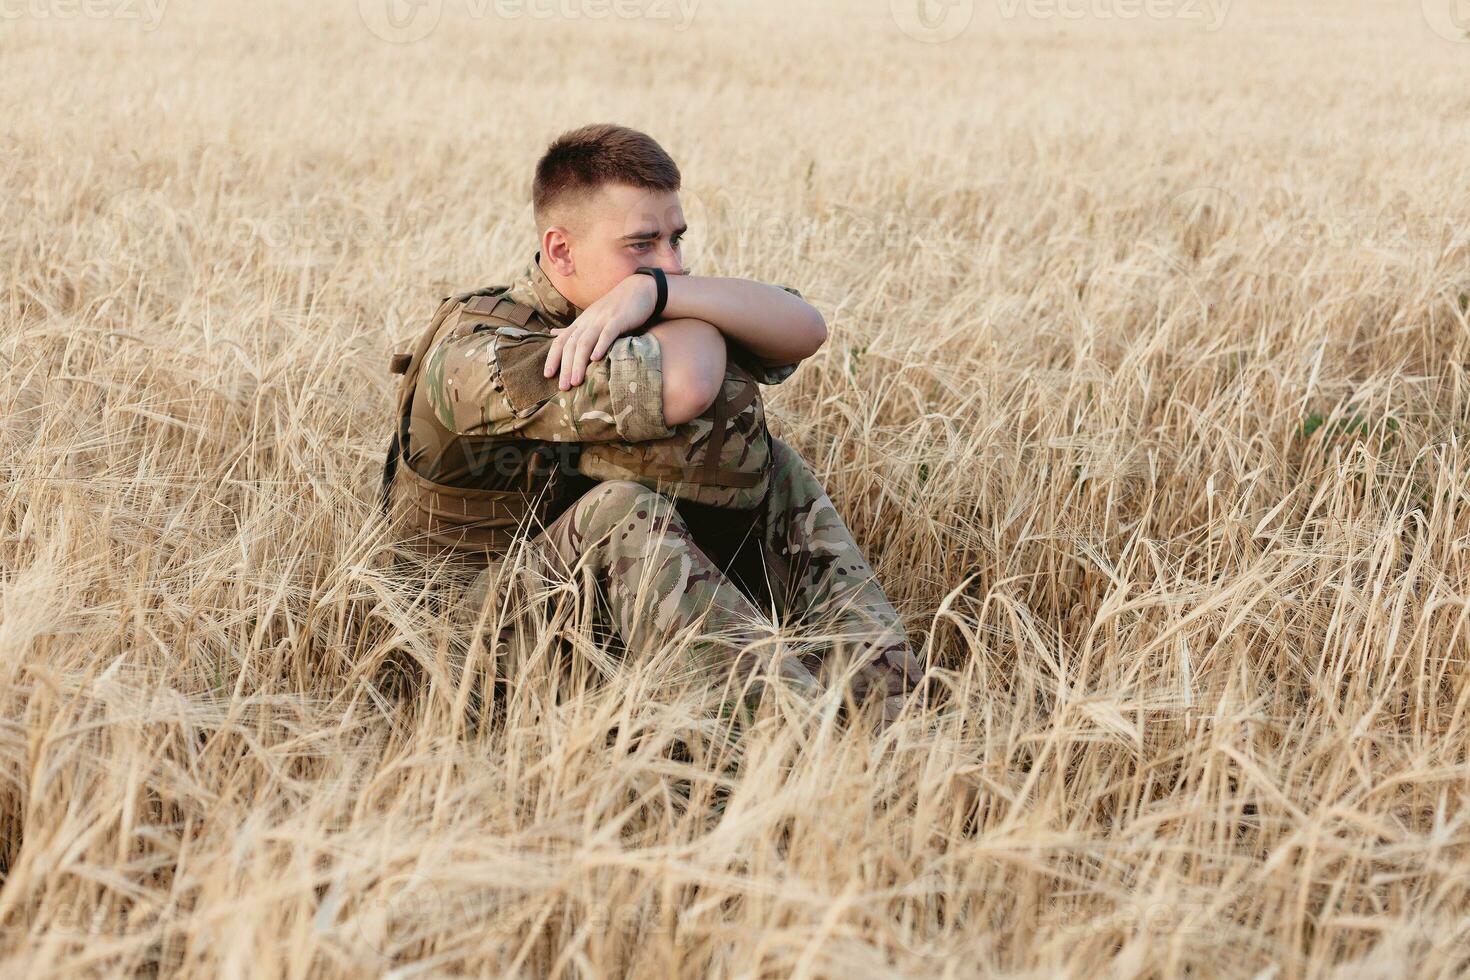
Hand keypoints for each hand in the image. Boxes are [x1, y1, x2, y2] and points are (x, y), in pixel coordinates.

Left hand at [543, 273, 658, 389]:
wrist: (640, 288)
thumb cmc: (615, 307)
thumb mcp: (591, 317)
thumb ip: (573, 329)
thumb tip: (552, 334)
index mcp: (581, 322)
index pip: (561, 341)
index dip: (553, 357)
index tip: (547, 375)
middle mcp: (588, 321)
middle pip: (571, 345)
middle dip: (565, 367)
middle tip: (563, 386)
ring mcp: (602, 319)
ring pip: (585, 342)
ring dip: (579, 362)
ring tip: (576, 381)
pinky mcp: (618, 319)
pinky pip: (607, 333)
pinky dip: (600, 345)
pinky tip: (596, 359)